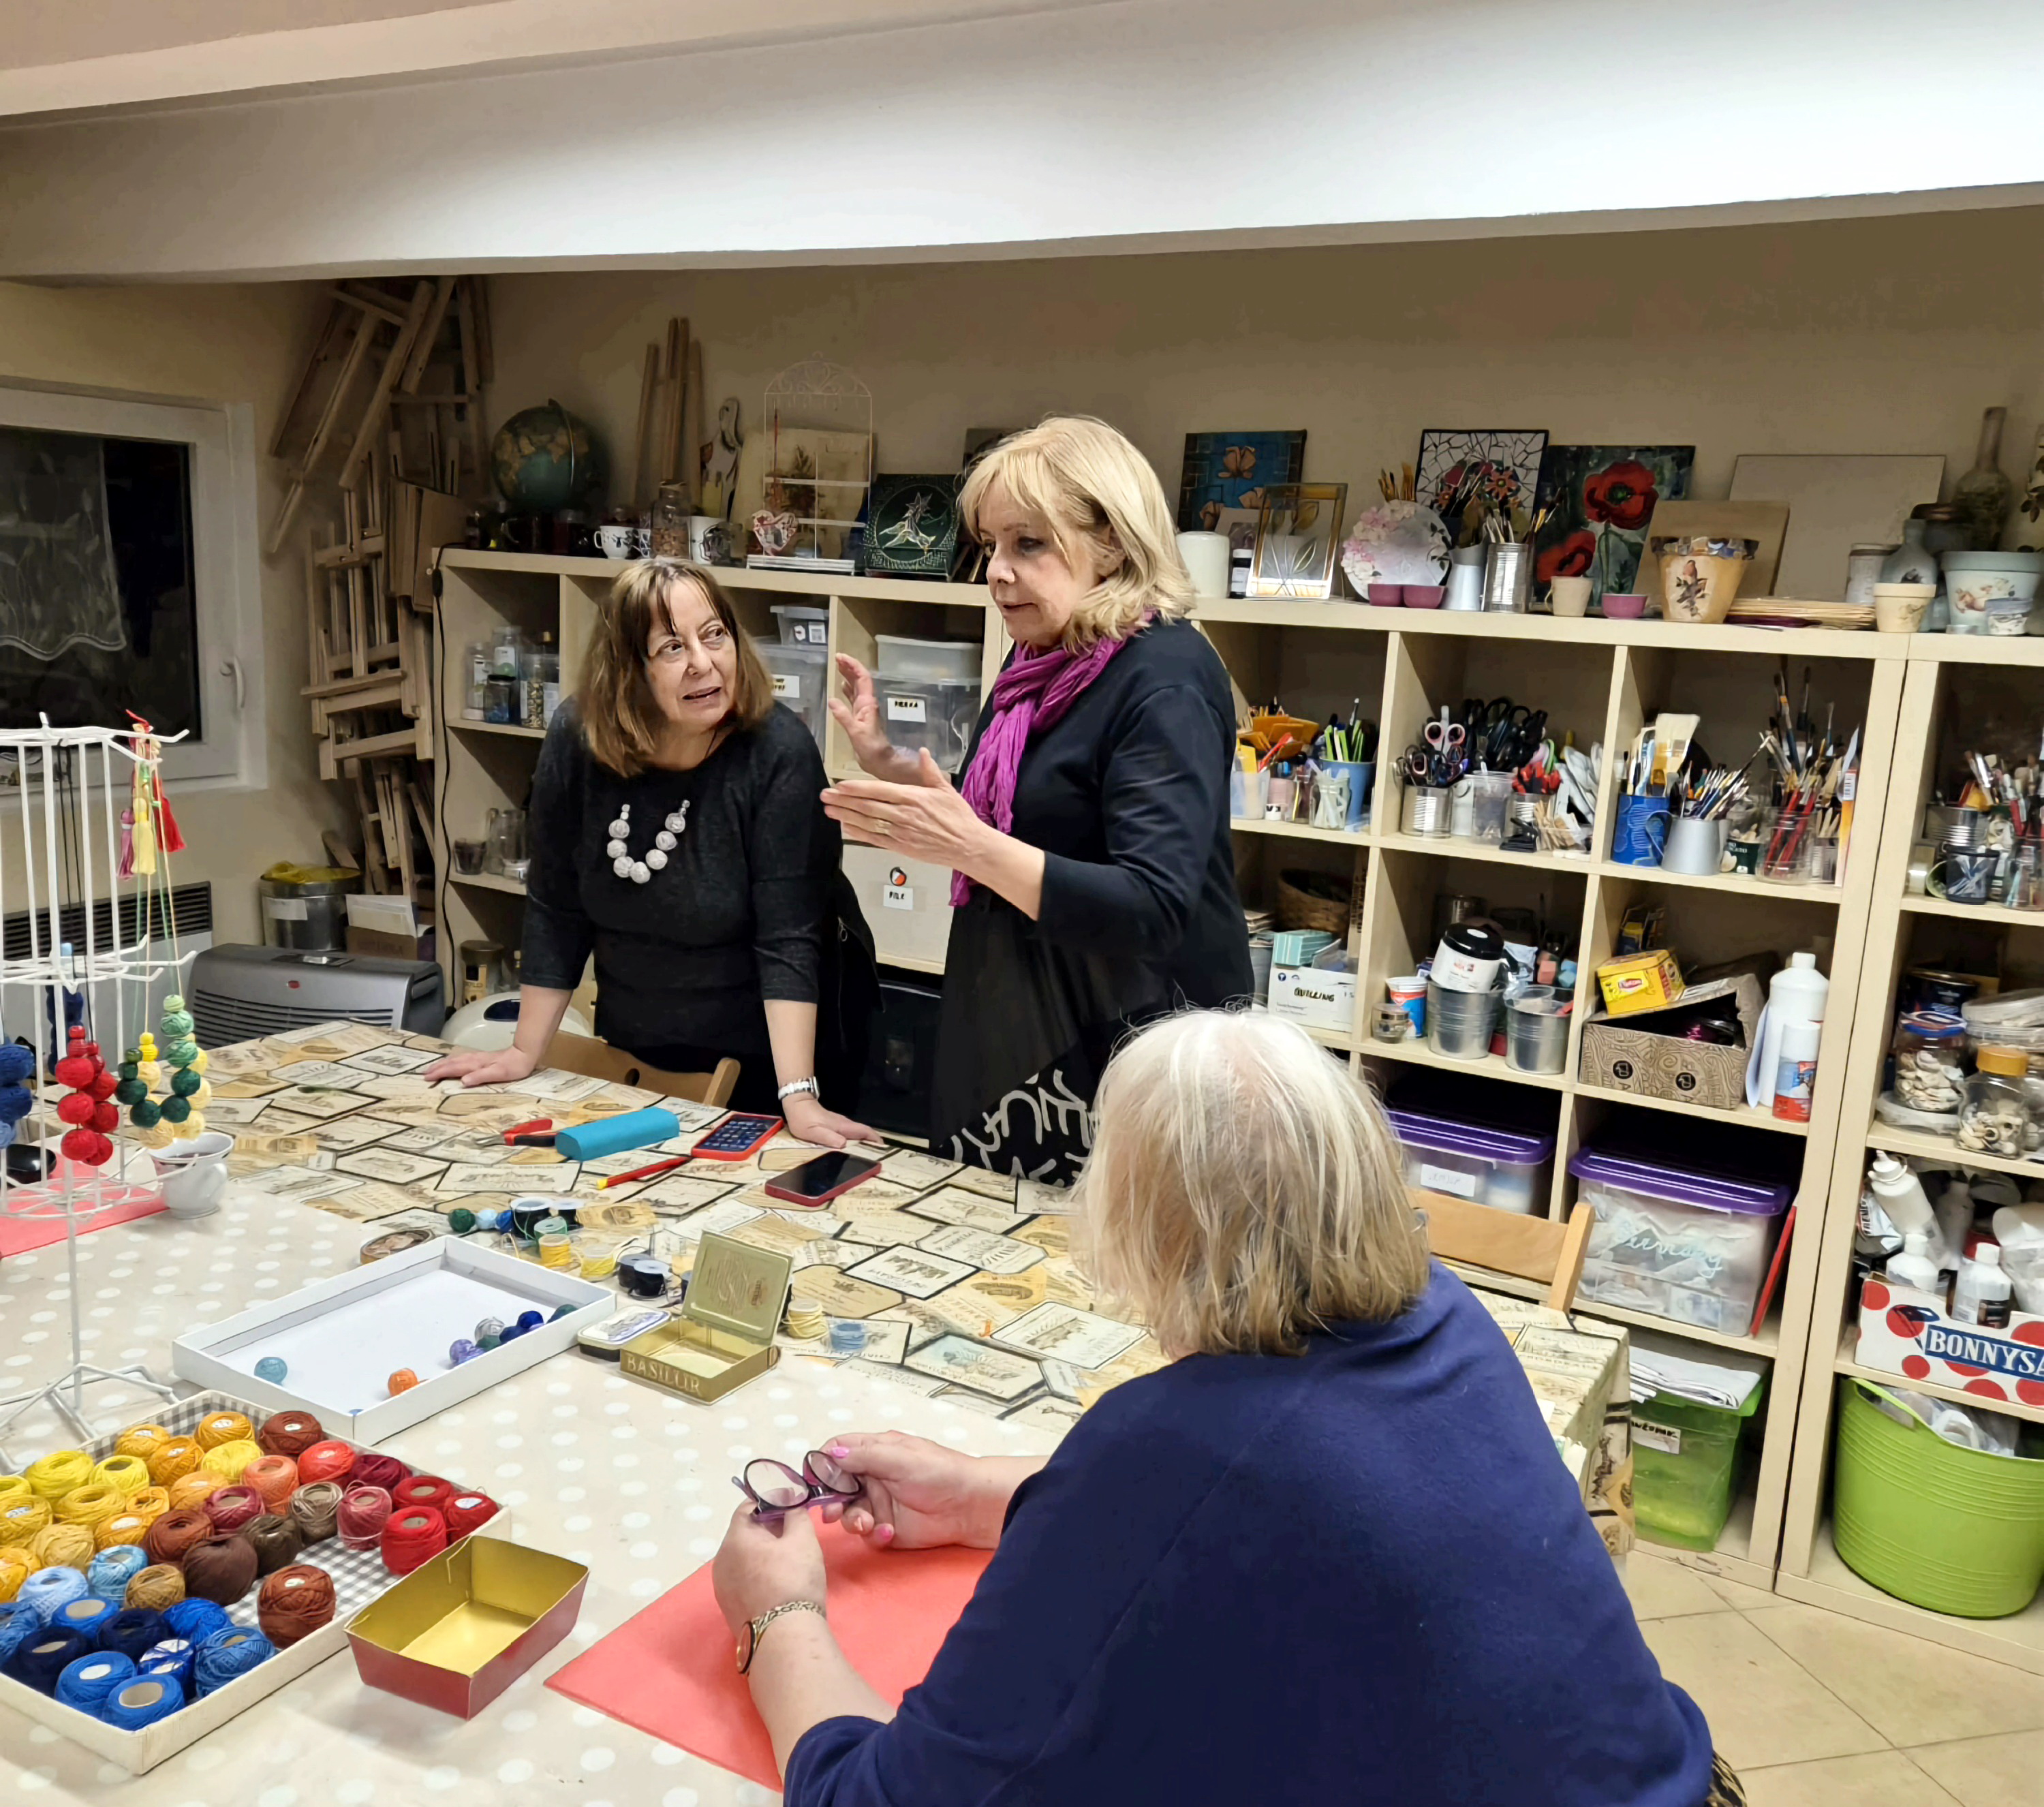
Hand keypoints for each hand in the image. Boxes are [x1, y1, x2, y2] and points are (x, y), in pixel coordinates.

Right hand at [420, 1044, 537, 1087]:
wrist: (525, 1054)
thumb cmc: (514, 1067)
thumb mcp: (498, 1074)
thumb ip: (480, 1077)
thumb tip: (462, 1081)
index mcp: (476, 1064)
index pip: (453, 1069)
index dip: (440, 1073)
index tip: (427, 1078)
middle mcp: (474, 1059)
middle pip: (452, 1063)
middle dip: (437, 1068)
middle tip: (424, 1074)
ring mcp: (478, 1057)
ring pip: (456, 1059)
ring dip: (443, 1063)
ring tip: (433, 1068)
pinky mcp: (482, 1057)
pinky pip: (462, 1058)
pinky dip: (453, 1060)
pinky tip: (453, 1062)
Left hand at [713, 1500, 826, 1636]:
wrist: (784, 1636)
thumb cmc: (794, 1580)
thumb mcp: (803, 1538)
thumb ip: (795, 1512)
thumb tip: (789, 1501)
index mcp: (735, 1538)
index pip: (749, 1507)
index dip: (772, 1502)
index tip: (792, 1509)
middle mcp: (720, 1560)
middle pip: (745, 1533)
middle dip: (768, 1530)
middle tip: (795, 1536)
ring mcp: (721, 1586)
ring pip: (743, 1558)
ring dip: (763, 1554)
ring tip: (789, 1562)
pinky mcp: (728, 1607)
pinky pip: (742, 1579)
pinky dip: (757, 1575)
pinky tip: (777, 1585)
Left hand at [782, 1093, 877, 1150]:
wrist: (797, 1103)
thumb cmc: (803, 1119)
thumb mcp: (813, 1132)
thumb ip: (828, 1138)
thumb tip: (844, 1145)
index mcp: (842, 1126)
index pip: (864, 1131)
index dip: (875, 1139)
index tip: (884, 1149)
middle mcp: (844, 1124)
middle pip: (864, 1132)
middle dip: (873, 1143)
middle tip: (879, 1157)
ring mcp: (840, 1123)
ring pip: (857, 1133)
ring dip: (865, 1142)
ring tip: (869, 1156)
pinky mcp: (835, 1124)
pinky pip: (850, 1133)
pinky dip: (856, 1140)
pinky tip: (853, 1149)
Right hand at [814, 1431, 1008, 1550]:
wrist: (970, 1506)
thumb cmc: (939, 1472)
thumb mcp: (901, 1458)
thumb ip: (865, 1456)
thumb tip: (830, 1453)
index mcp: (875, 1451)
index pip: (837, 1451)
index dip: (823, 1464)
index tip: (815, 1481)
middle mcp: (872, 1476)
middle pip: (836, 1487)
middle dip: (831, 1500)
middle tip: (830, 1513)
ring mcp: (878, 1503)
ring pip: (848, 1513)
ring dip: (852, 1520)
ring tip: (866, 1524)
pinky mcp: (886, 1528)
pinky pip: (867, 1533)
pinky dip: (874, 1534)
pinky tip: (889, 1533)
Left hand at [822, 752, 991, 868]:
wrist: (968, 845)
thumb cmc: (958, 817)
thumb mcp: (946, 789)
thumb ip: (930, 770)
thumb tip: (923, 751)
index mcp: (913, 797)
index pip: (878, 790)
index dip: (856, 788)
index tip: (840, 784)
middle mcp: (902, 814)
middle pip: (867, 806)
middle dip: (843, 801)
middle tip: (825, 795)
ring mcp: (900, 832)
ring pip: (867, 822)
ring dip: (845, 816)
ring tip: (828, 810)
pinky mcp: (900, 846)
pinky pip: (875, 839)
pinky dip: (859, 833)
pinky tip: (845, 828)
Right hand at [827, 654, 917, 781]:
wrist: (879, 760)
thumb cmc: (870, 747)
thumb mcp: (855, 732)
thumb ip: (843, 716)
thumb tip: (832, 700)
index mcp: (867, 703)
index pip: (862, 678)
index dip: (852, 665)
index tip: (840, 657)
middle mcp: (866, 703)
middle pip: (859, 679)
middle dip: (849, 667)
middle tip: (837, 658)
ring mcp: (863, 709)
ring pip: (856, 687)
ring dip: (848, 676)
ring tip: (837, 667)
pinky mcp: (859, 717)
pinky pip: (852, 698)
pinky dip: (846, 690)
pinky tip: (840, 687)